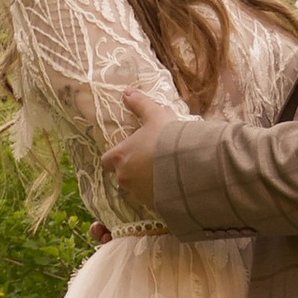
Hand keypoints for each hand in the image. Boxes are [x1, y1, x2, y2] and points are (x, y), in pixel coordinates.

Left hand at [102, 85, 164, 211]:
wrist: (192, 166)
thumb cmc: (169, 138)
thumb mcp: (156, 116)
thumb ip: (140, 104)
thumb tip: (127, 91)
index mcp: (120, 156)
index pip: (106, 160)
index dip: (115, 157)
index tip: (127, 152)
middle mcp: (124, 178)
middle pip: (121, 176)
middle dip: (132, 170)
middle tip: (150, 161)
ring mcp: (139, 194)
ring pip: (136, 189)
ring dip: (146, 183)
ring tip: (165, 173)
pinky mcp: (154, 206)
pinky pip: (152, 200)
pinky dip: (159, 195)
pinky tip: (173, 186)